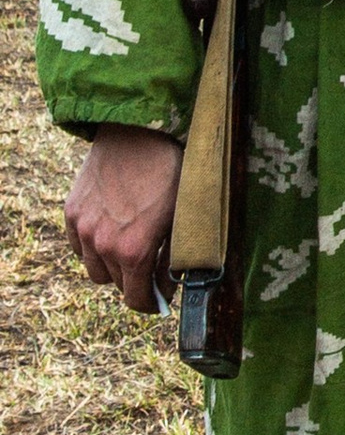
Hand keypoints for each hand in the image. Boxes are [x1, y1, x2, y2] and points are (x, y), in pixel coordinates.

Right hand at [66, 127, 182, 313]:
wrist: (138, 131)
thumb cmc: (171, 172)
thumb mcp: (183, 218)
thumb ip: (174, 257)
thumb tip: (170, 285)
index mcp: (134, 251)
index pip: (136, 300)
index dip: (150, 304)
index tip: (159, 301)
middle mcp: (103, 245)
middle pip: (117, 284)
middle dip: (136, 282)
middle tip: (152, 271)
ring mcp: (83, 228)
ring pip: (95, 269)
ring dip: (112, 267)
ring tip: (130, 251)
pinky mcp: (72, 211)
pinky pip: (78, 246)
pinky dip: (92, 247)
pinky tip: (110, 234)